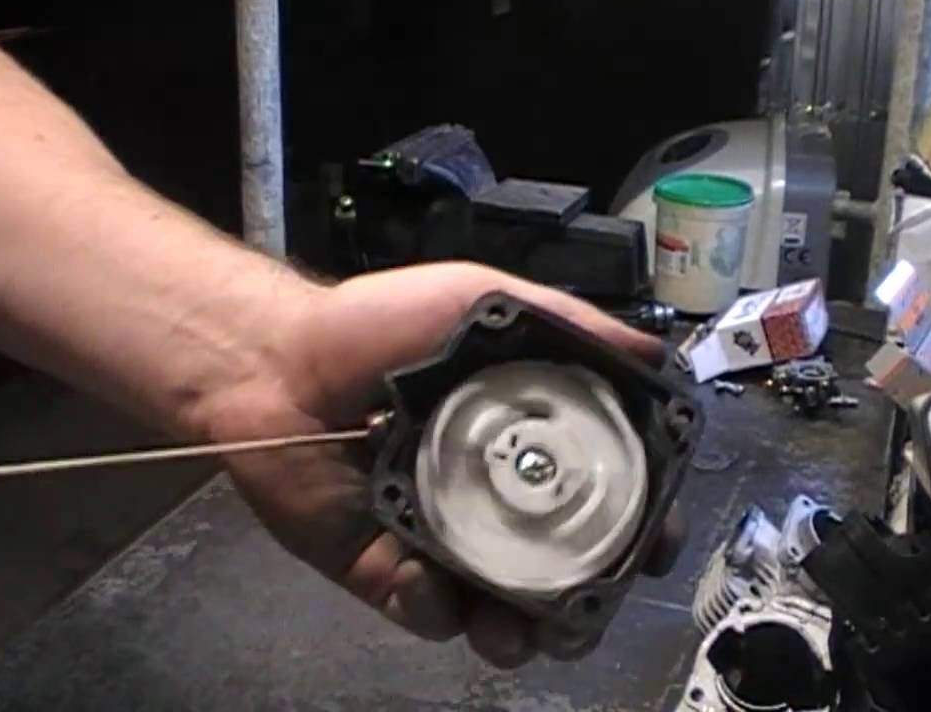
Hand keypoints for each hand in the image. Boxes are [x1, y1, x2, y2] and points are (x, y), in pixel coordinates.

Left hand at [202, 263, 685, 667]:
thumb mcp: (480, 300)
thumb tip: (655, 351)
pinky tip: (431, 580)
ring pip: (500, 606)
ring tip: (522, 629)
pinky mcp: (385, 570)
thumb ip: (568, 324)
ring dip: (522, 629)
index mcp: (522, 438)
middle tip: (595, 598)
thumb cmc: (376, 326)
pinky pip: (427, 608)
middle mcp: (490, 494)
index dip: (636, 520)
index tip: (655, 537)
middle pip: (561, 563)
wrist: (275, 364)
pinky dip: (438, 605)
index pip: (599, 491)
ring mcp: (440, 538)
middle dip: (588, 593)